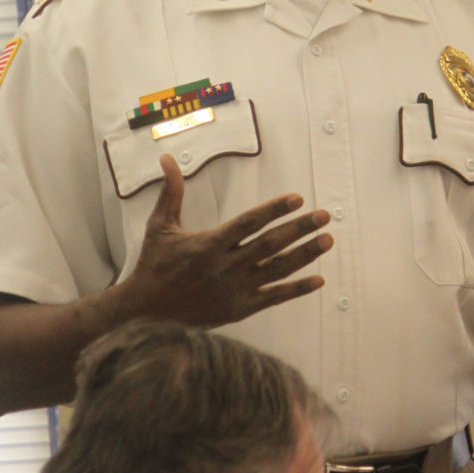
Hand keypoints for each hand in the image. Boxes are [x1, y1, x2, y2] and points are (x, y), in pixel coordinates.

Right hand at [121, 154, 333, 327]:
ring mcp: (234, 290)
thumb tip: (166, 158)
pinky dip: (297, 289)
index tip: (297, 199)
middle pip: (270, 245)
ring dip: (305, 255)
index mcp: (208, 244)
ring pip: (277, 270)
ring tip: (328, 240)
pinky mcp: (239, 309)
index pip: (249, 222)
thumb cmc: (154, 265)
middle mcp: (225, 267)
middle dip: (299, 229)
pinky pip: (274, 298)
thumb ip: (171, 191)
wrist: (145, 314)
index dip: (274, 210)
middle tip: (324, 216)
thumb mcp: (160, 226)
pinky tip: (319, 279)